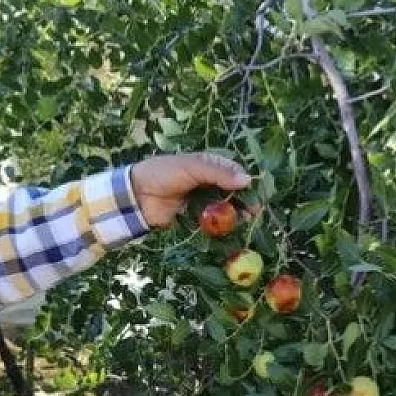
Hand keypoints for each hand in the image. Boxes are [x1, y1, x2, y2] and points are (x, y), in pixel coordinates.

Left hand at [130, 153, 251, 228]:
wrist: (137, 195)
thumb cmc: (163, 173)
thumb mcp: (192, 167)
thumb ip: (218, 173)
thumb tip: (247, 180)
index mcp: (208, 166)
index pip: (234, 173)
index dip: (247, 183)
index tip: (258, 193)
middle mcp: (207, 183)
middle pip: (232, 193)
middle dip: (244, 201)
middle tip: (255, 211)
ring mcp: (200, 202)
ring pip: (224, 209)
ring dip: (234, 215)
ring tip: (245, 220)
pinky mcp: (194, 219)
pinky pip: (211, 223)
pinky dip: (220, 226)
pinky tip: (229, 229)